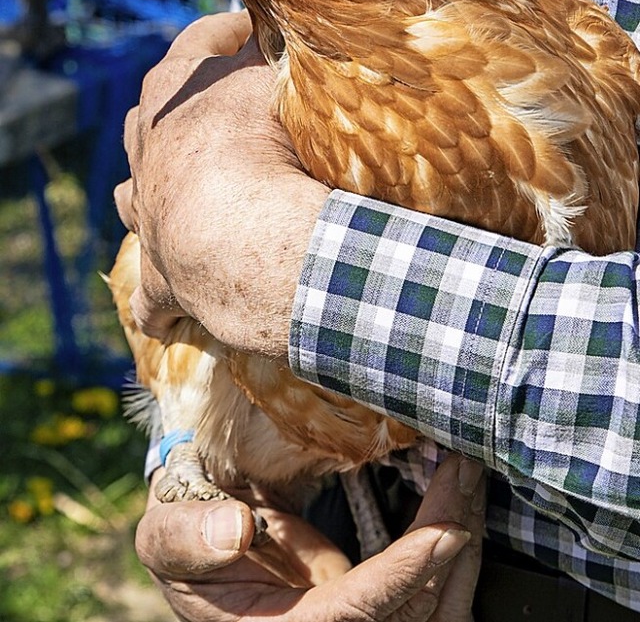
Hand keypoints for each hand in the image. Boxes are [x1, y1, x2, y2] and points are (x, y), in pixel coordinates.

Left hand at [114, 11, 328, 358]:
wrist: (237, 233)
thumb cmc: (258, 144)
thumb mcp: (274, 75)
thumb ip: (277, 46)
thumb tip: (285, 21)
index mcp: (173, 91)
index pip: (200, 41)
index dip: (230, 29)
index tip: (255, 28)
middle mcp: (146, 149)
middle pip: (151, 115)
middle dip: (183, 108)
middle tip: (222, 107)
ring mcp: (146, 212)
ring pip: (134, 192)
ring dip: (153, 187)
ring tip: (181, 188)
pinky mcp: (159, 273)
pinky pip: (152, 294)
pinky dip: (160, 298)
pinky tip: (167, 307)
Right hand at [136, 453, 483, 621]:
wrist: (202, 550)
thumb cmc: (187, 544)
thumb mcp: (166, 538)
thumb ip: (186, 538)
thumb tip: (233, 530)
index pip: (358, 613)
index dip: (403, 575)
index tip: (443, 531)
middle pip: (416, 612)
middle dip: (451, 540)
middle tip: (465, 468)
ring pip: (437, 608)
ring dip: (461, 539)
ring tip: (467, 474)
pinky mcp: (376, 606)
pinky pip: (432, 593)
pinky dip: (454, 547)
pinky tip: (458, 500)